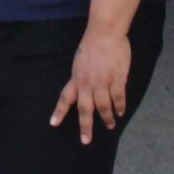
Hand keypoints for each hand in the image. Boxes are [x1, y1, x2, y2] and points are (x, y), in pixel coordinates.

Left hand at [51, 27, 131, 144]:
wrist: (105, 32)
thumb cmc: (92, 44)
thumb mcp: (80, 61)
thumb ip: (81, 76)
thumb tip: (84, 89)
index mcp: (76, 78)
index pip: (65, 98)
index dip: (59, 111)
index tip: (53, 123)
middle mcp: (88, 83)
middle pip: (85, 109)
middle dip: (85, 126)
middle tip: (86, 140)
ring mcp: (103, 82)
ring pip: (103, 107)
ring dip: (107, 119)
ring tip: (110, 126)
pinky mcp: (117, 79)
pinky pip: (118, 98)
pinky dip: (119, 107)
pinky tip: (120, 112)